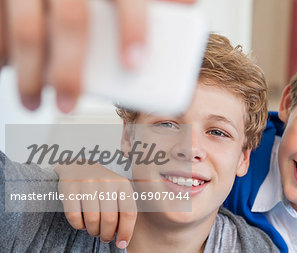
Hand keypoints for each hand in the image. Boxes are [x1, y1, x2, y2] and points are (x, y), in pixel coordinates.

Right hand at [0, 0, 195, 112]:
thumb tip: (186, 9)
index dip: (134, 30)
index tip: (135, 65)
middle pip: (71, 23)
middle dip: (70, 71)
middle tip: (70, 106)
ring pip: (27, 30)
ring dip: (29, 74)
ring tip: (34, 104)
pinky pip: (0, 26)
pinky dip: (3, 55)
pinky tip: (10, 73)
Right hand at [55, 162, 136, 248]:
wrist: (78, 166)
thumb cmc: (103, 186)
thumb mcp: (119, 191)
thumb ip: (124, 210)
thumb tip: (123, 240)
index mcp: (122, 184)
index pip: (129, 213)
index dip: (126, 232)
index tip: (122, 244)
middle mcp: (106, 182)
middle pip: (110, 219)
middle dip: (107, 235)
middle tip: (105, 238)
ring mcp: (87, 184)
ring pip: (92, 220)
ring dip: (93, 231)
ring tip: (94, 230)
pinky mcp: (69, 189)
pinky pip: (74, 217)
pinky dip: (79, 226)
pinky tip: (82, 224)